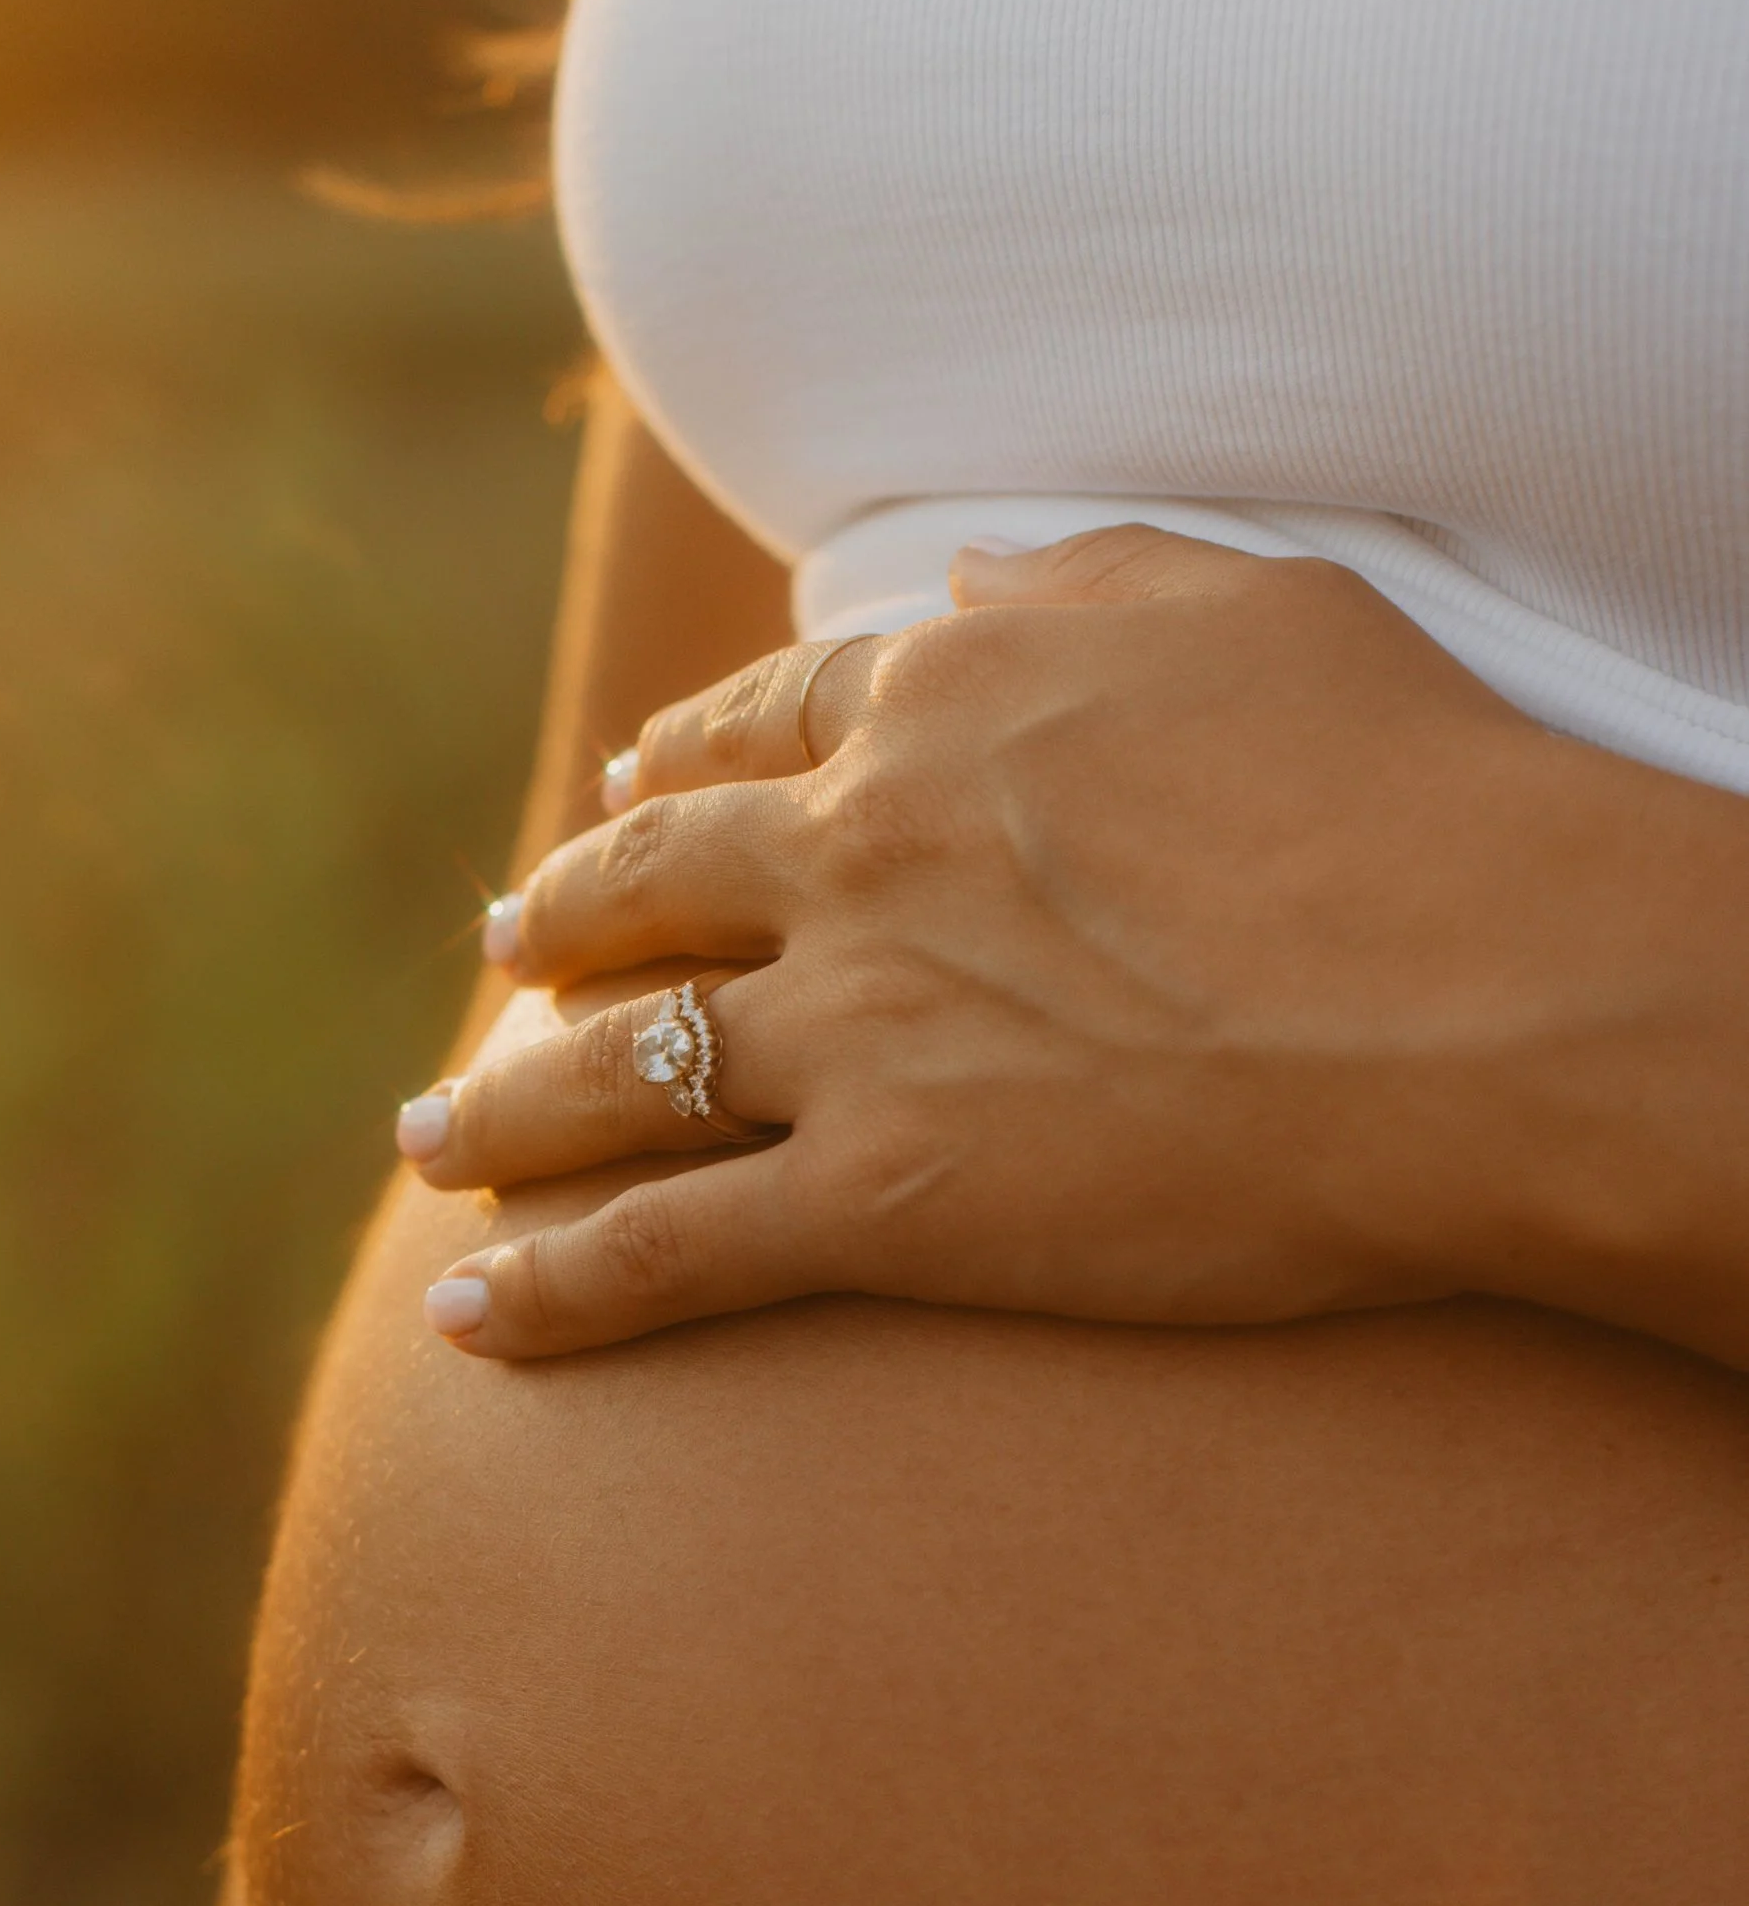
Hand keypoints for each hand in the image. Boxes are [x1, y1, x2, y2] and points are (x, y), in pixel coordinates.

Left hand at [398, 525, 1735, 1358]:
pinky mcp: (876, 1199)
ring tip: (433, 1130)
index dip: (678, 766)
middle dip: (560, 922)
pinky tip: (464, 1320)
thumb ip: (1082, 588)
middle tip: (500, 945)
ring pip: (618, 1070)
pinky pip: (668, 1252)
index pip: (759, 733)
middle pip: (652, 891)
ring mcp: (851, 1031)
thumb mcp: (1247, 606)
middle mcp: (854, 859)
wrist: (1471, 991)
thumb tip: (966, 586)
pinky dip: (554, 1293)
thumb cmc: (1405, 788)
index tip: (628, 794)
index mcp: (935, 711)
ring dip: (504, 1106)